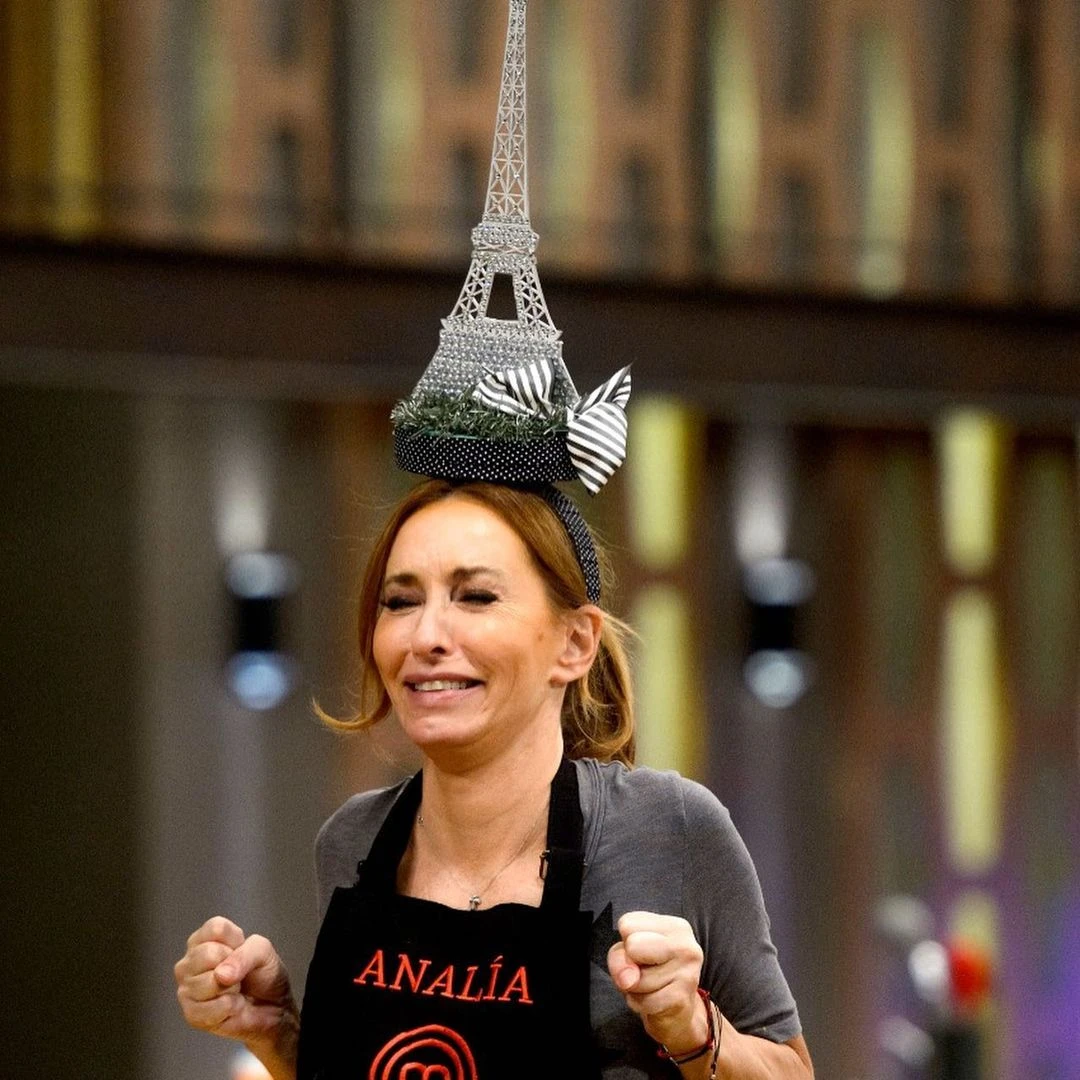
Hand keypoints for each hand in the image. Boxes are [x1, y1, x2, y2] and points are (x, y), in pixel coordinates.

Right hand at [175, 916, 295, 1045]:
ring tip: (234, 990)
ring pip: (210, 982)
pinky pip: (213, 1008)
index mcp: (202, 939)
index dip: (236, 941)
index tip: (241, 951)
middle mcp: (188, 962)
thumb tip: (220, 975)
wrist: (273, 1005)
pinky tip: (231, 1006)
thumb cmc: (263, 972)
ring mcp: (186, 989)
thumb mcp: (262, 951)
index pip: (215, 929)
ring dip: (232, 989)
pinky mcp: (190, 1015)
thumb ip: (244, 955)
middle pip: (208, 954)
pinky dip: (230, 1008)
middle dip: (233, 966)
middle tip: (237, 974)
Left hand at [607, 911, 709, 1055]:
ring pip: (636, 978)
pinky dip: (640, 1004)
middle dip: (628, 964)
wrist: (678, 1014)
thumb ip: (619, 956)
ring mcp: (687, 972)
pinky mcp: (682, 998)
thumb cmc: (651, 974)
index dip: (625, 943)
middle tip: (644, 970)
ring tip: (651, 986)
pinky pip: (644, 1001)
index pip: (627, 924)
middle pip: (632, 945)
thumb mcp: (630, 955)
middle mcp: (686, 945)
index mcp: (675, 926)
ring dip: (634, 988)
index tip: (641, 953)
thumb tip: (627, 978)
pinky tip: (654, 1000)